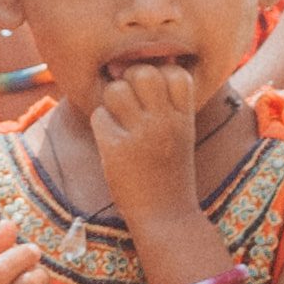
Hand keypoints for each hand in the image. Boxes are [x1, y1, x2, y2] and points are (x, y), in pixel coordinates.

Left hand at [71, 49, 220, 222]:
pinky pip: (98, 116)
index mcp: (185, 117)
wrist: (166, 215)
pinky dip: (100, 125)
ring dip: (111, 102)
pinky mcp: (116, 149)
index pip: (175, 71)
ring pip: (115, 90)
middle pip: (142, 72)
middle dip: (129, 81)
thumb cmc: (170, 171)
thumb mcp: (181, 133)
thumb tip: (133, 67)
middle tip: (129, 102)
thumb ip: (167, 104)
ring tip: (119, 121)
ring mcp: (141, 135)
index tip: (153, 92)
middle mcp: (166, 122)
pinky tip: (111, 140)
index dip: (160, 73)